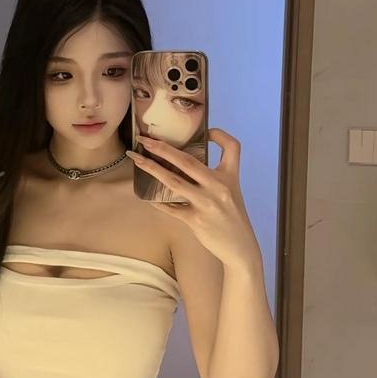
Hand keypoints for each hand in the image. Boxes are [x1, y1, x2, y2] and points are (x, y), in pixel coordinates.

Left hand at [127, 128, 260, 267]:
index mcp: (230, 177)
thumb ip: (214, 176)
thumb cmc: (232, 217)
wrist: (240, 246)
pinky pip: (170, 207)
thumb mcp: (231, 191)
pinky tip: (146, 195)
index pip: (232, 147)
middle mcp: (218, 187)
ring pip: (173, 182)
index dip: (220, 135)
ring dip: (151, 168)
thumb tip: (184, 161)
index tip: (206, 130)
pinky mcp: (195, 220)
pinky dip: (157, 201)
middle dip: (163, 148)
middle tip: (144, 139)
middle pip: (187, 161)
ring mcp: (206, 203)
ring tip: (136, 159)